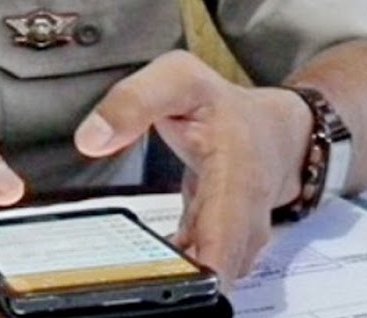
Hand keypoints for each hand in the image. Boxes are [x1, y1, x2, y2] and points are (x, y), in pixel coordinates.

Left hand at [72, 50, 310, 281]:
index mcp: (237, 176)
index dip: (203, 270)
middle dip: (182, 284)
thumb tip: (91, 138)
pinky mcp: (224, 250)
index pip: (225, 237)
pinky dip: (176, 279)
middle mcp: (245, 219)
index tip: (175, 285)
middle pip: (218, 269)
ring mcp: (239, 241)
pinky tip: (145, 276)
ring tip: (135, 282)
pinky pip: (202, 274)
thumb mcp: (178, 80)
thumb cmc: (224, 107)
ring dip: (178, 284)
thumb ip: (133, 102)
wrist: (274, 131)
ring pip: (212, 277)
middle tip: (140, 287)